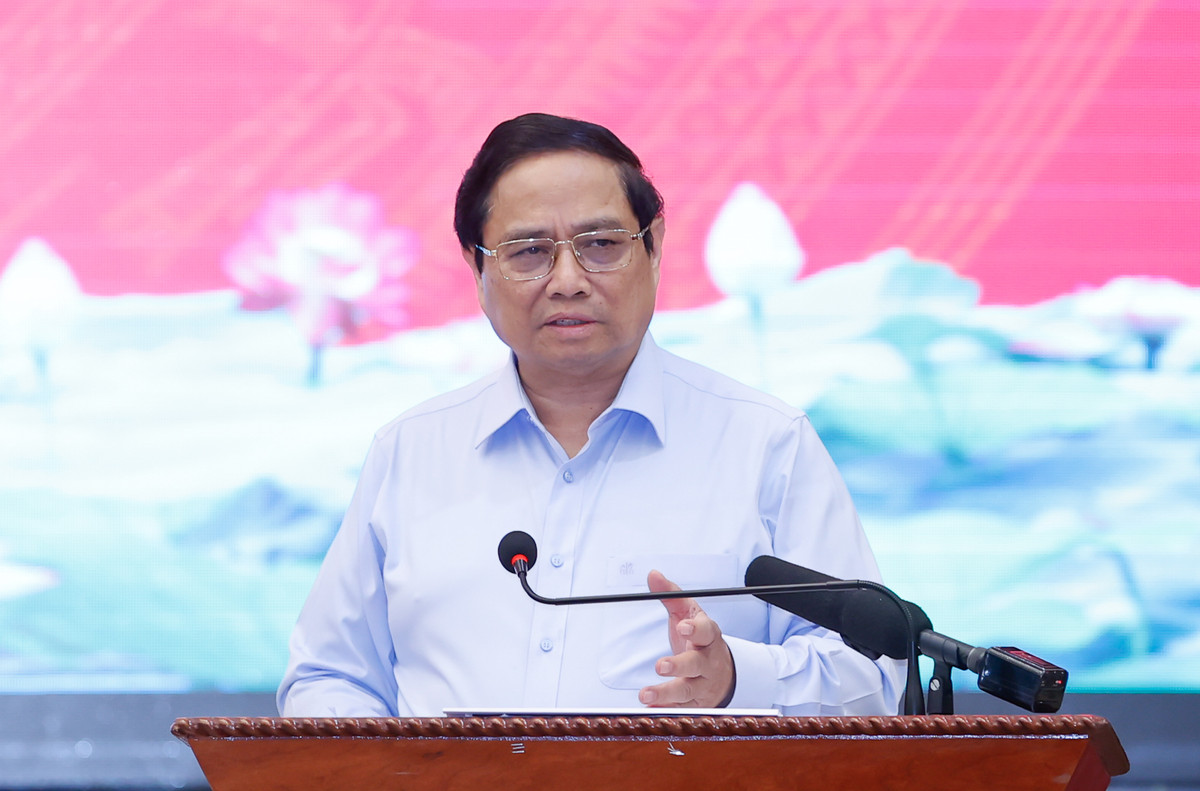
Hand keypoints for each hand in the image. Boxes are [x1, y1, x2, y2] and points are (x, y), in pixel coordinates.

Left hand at [638, 570, 734, 707]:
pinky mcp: (696, 704)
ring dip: (666, 695)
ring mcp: (703, 685)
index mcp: (708, 636)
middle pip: (696, 665)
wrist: (723, 671)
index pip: (706, 631)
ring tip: (646, 695)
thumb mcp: (689, 614)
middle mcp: (708, 662)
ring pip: (687, 691)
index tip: (684, 627)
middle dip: (679, 666)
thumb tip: (653, 574)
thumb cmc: (700, 640)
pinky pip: (681, 710)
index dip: (696, 630)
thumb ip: (671, 594)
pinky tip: (650, 712)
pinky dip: (666, 712)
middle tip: (660, 665)